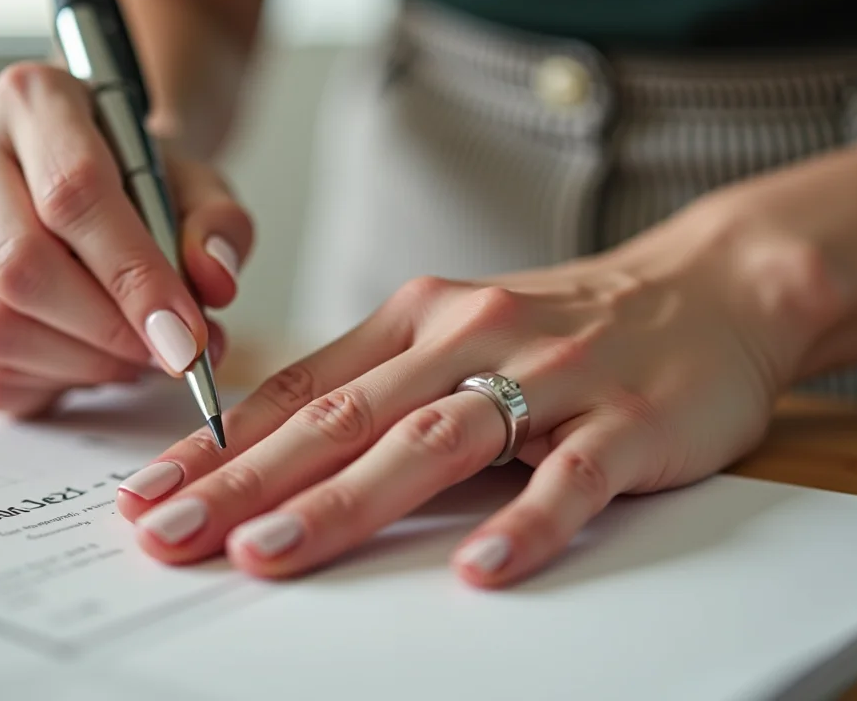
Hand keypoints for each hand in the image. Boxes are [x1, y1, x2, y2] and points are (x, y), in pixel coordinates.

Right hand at [0, 62, 251, 416]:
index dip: (135, 276)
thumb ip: (220, 226)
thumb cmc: (144, 180)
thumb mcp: (200, 184)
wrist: (98, 182)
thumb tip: (212, 280)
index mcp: (33, 98)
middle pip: (21, 265)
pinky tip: (95, 359)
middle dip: (111, 329)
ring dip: (86, 362)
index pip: (73, 192)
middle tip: (173, 353)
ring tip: (140, 353)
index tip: (186, 333)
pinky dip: (55, 382)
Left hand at [113, 204, 837, 586]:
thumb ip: (376, 385)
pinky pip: (569, 478)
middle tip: (172, 532)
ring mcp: (547, 376)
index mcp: (416, 319)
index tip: (148, 493)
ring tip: (274, 553)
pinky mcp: (625, 418)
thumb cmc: (565, 323)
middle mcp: (467, 337)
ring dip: (346, 501)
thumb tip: (272, 451)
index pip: (299, 390)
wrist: (709, 287)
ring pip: (433, 442)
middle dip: (247, 482)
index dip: (217, 444)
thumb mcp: (456, 333)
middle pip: (344, 419)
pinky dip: (522, 523)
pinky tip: (475, 570)